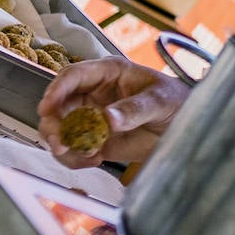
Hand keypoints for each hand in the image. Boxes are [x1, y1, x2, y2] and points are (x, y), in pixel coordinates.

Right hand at [37, 58, 189, 167]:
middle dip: (53, 125)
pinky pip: (73, 149)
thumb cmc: (176, 101)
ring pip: (60, 129)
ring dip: (62, 144)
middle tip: (60, 143)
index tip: (47, 108)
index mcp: (108, 73)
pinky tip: (93, 160)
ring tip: (82, 155)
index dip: (56, 90)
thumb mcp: (160, 101)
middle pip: (58, 105)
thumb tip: (108, 119)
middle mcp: (94, 93)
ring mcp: (92, 118)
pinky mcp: (95, 140)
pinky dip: (75, 158)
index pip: (73, 76)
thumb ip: (135, 109)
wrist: (187, 127)